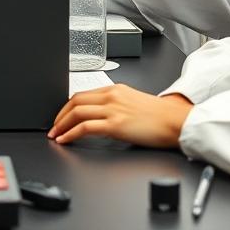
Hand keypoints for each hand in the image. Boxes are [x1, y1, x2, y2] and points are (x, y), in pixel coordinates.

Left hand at [47, 85, 192, 147]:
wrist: (176, 121)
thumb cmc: (160, 116)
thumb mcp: (133, 103)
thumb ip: (116, 106)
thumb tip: (100, 117)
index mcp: (115, 89)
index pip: (83, 94)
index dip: (66, 107)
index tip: (61, 117)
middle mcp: (112, 96)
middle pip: (75, 101)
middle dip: (59, 115)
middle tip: (53, 127)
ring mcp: (113, 109)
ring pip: (77, 112)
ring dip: (62, 125)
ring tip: (56, 135)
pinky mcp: (116, 124)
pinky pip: (85, 127)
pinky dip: (71, 134)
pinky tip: (66, 140)